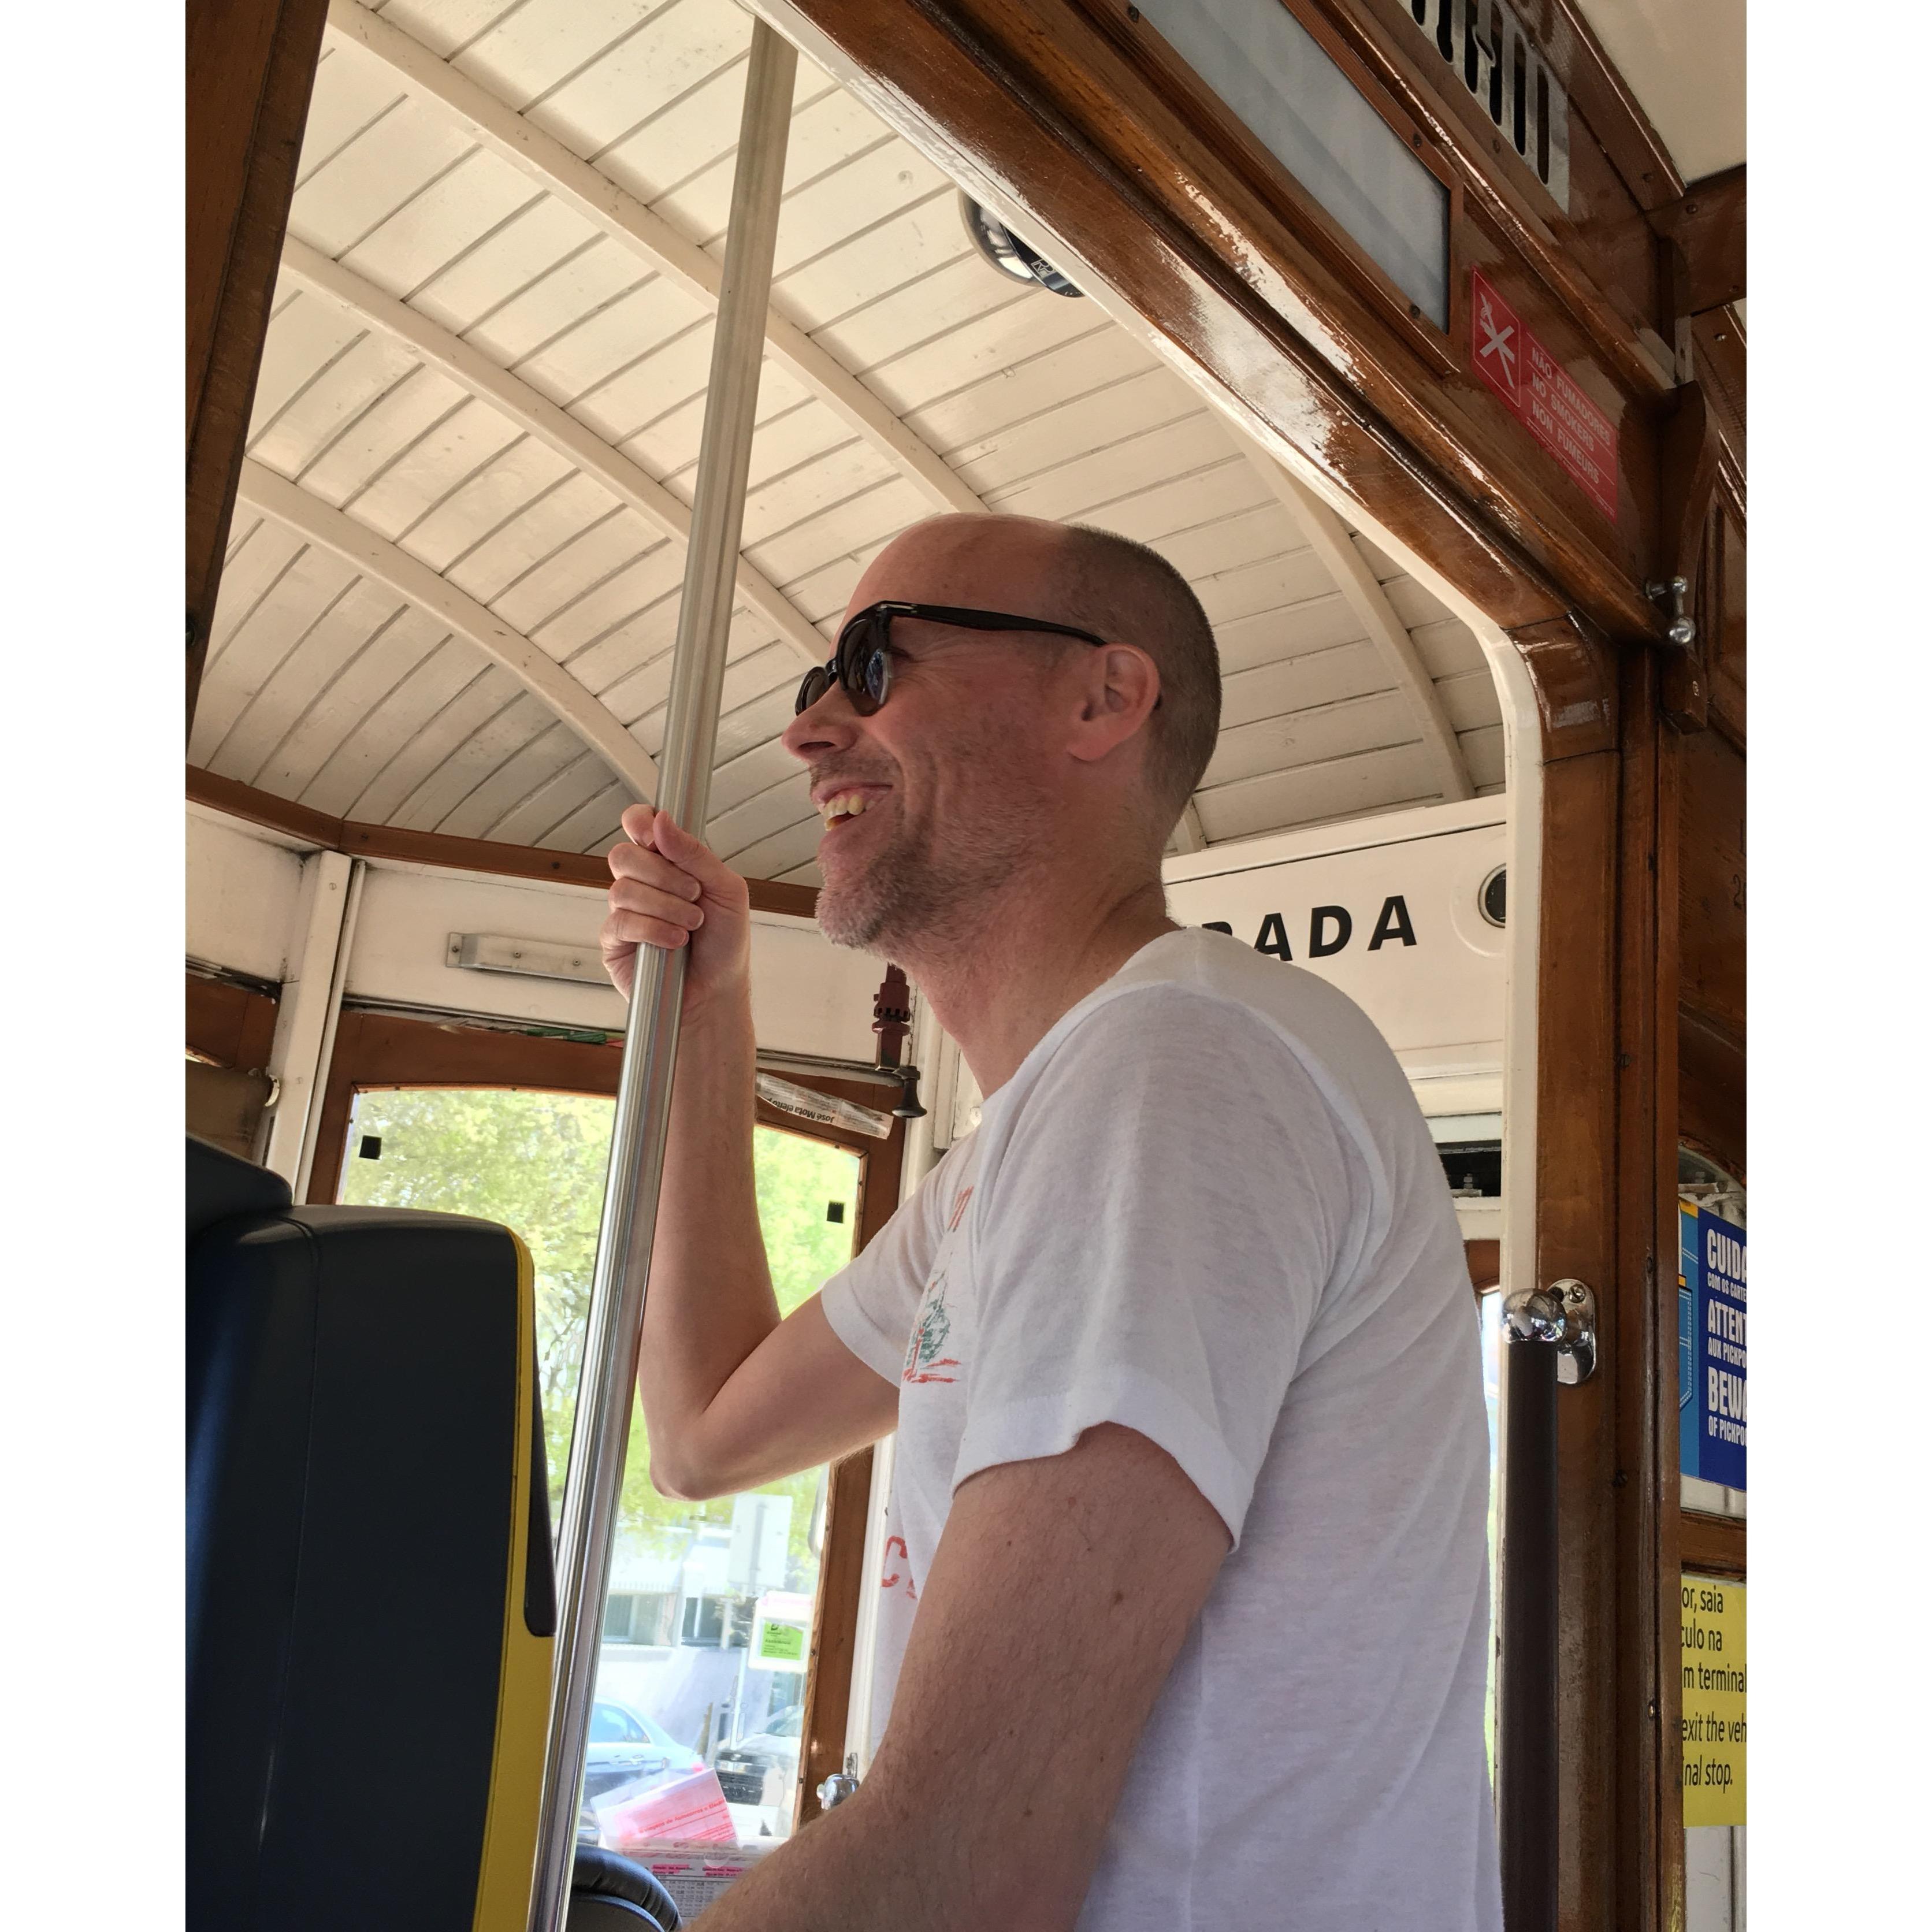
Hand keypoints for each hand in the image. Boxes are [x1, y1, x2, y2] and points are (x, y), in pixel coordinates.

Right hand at [601, 806, 751, 1013]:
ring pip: (622, 890)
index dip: (639, 822)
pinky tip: (675, 941)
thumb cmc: (724, 940)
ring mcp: (625, 911)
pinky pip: (621, 922)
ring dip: (665, 906)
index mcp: (668, 861)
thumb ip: (696, 854)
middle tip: (694, 894)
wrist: (718, 990)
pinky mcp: (615, 941)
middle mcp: (642, 882)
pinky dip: (653, 929)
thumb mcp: (727, 890)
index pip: (639, 824)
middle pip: (623, 855)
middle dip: (663, 874)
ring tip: (692, 924)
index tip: (654, 836)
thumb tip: (661, 821)